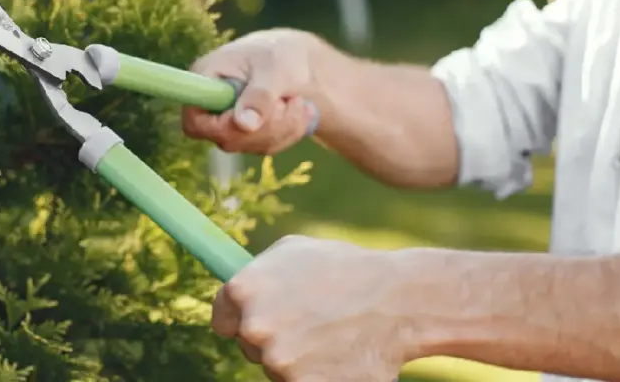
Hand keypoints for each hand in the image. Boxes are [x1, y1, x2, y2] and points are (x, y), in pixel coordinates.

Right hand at [183, 29, 322, 154]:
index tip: (253, 117)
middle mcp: (210, 104)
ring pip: (251, 144)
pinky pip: (267, 147)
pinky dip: (289, 132)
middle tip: (291, 101)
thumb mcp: (275, 68)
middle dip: (266, 125)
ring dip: (283, 127)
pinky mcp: (246, 134)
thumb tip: (244, 125)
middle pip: (226, 138)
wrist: (296, 60)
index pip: (194, 120)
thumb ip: (260, 95)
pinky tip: (300, 111)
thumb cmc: (280, 54)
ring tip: (298, 101)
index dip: (221, 127)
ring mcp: (227, 122)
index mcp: (205, 78)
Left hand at [212, 236, 425, 380]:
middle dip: (273, 337)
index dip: (240, 320)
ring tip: (329, 336)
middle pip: (250, 346)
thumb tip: (237, 291)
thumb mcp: (293, 251)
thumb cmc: (346, 269)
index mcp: (243, 291)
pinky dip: (316, 375)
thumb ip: (258, 272)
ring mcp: (278, 362)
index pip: (222, 321)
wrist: (397, 302)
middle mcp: (254, 328)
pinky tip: (337, 357)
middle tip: (309, 323)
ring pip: (276, 367)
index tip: (260, 320)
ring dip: (296, 358)